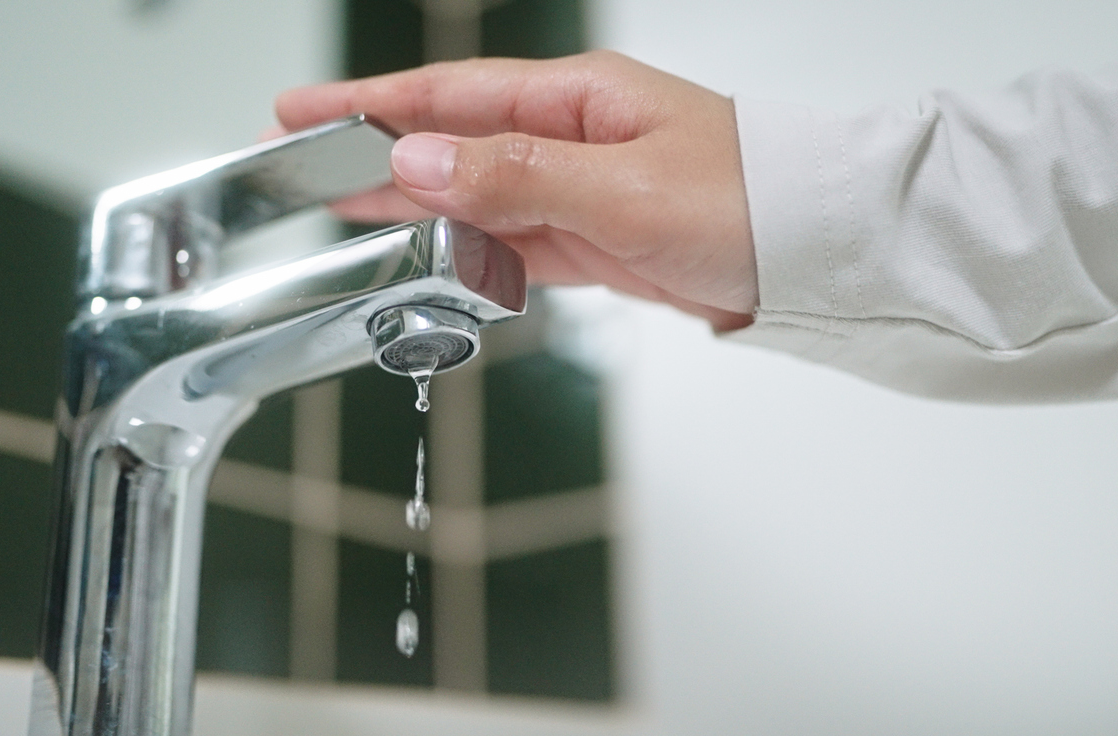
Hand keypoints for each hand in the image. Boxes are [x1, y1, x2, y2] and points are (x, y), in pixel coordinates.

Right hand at [276, 51, 755, 329]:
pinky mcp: (602, 241)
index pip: (450, 96)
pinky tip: (436, 257)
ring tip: (346, 212)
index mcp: (577, 101)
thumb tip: (417, 161)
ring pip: (478, 198)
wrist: (816, 257)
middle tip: (302, 164)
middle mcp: (575, 139)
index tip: (303, 112)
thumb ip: (514, 179)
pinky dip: (474, 254)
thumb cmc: (748, 202)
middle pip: (453, 143)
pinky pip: (519, 243)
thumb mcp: (621, 190)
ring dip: (416, 208)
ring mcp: (585, 192)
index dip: (371, 105)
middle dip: (377, 152)